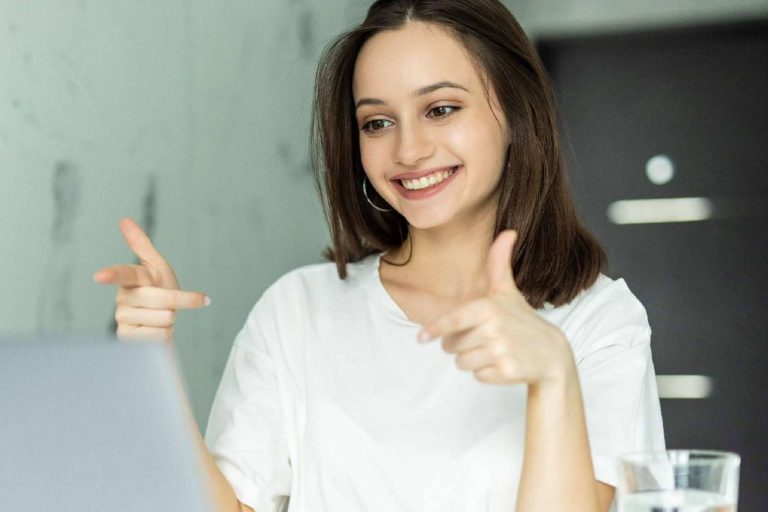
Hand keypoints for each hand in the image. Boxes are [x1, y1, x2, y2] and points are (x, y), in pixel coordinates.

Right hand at [93, 218, 208, 343]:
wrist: (160, 325)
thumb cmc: (158, 291)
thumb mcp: (156, 268)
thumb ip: (141, 245)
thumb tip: (124, 220)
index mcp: (131, 280)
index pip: (124, 274)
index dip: (112, 274)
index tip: (99, 276)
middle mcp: (123, 299)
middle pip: (162, 298)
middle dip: (181, 300)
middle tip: (181, 304)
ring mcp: (123, 320)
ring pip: (163, 317)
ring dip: (171, 319)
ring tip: (161, 318)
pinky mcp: (128, 339)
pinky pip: (159, 335)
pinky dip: (165, 334)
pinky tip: (155, 333)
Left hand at [418, 230, 571, 385]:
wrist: (551, 353)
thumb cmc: (521, 319)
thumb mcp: (507, 291)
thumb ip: (499, 262)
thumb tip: (509, 231)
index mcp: (488, 308)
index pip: (453, 321)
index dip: (434, 330)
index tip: (421, 338)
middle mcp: (493, 329)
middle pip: (452, 346)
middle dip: (461, 346)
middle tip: (483, 339)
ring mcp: (500, 352)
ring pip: (462, 363)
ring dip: (472, 360)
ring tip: (493, 351)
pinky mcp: (506, 372)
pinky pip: (478, 376)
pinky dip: (486, 373)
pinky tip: (502, 364)